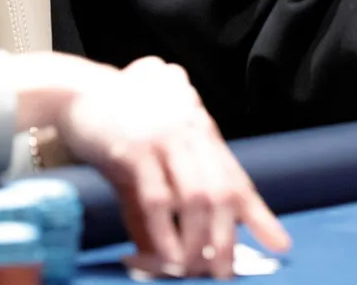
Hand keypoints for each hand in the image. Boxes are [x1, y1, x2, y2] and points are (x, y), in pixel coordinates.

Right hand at [54, 58, 289, 278]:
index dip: (260, 214)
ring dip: (199, 240)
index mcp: (200, 133)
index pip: (237, 178)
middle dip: (228, 238)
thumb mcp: (143, 165)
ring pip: (196, 197)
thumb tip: (160, 255)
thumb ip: (156, 206)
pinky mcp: (134, 148)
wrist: (74, 90)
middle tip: (225, 273)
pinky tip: (165, 258)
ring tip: (195, 271)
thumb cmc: (113, 126)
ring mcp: (165, 139)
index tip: (281, 244)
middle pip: (222, 192)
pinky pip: (156, 197)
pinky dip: (163, 232)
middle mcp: (190, 133)